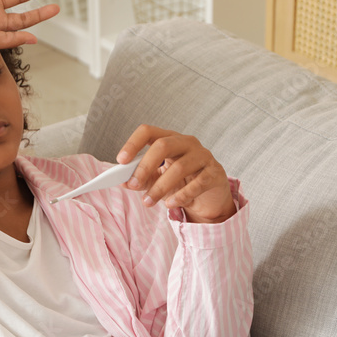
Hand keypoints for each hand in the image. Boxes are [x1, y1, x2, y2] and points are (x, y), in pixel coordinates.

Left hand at [117, 125, 235, 223]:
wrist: (208, 198)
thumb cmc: (181, 184)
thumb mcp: (157, 180)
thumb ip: (141, 179)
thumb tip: (123, 182)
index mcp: (169, 139)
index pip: (148, 131)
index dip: (133, 144)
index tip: (121, 160)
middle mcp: (187, 142)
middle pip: (163, 145)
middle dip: (145, 166)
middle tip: (133, 184)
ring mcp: (203, 156)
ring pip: (179, 167)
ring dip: (160, 187)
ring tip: (148, 202)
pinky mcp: (215, 173)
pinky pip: (197, 183)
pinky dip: (181, 195)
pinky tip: (170, 204)